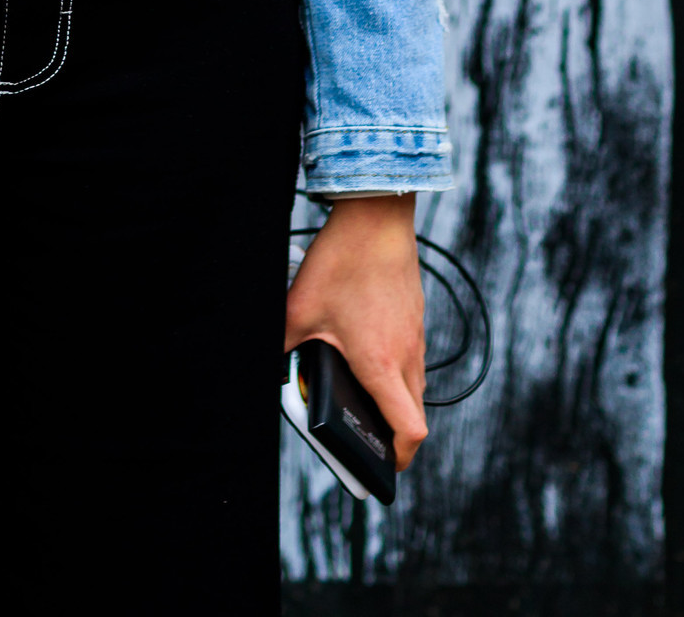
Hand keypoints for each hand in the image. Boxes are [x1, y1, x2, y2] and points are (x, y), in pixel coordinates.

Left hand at [284, 195, 426, 470]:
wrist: (376, 217)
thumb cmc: (342, 262)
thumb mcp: (299, 308)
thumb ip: (283, 346)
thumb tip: (268, 369)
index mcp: (381, 364)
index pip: (410, 430)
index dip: (398, 457)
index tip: (382, 466)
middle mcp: (406, 355)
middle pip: (414, 415)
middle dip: (395, 435)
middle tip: (368, 439)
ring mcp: (415, 335)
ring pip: (415, 386)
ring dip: (395, 401)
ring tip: (362, 397)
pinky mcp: (415, 317)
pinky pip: (412, 358)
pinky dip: (396, 370)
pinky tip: (367, 354)